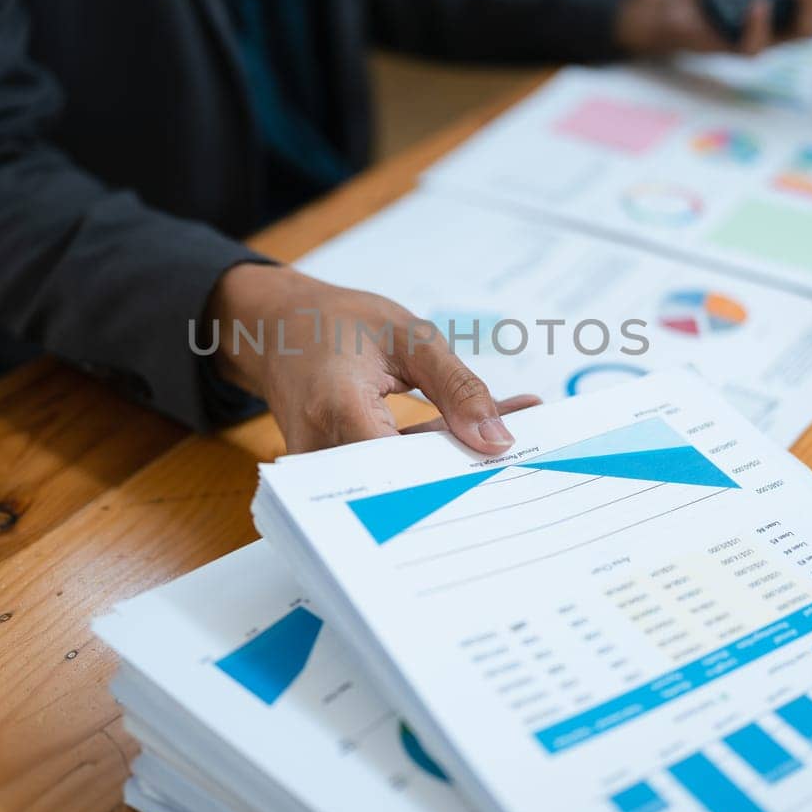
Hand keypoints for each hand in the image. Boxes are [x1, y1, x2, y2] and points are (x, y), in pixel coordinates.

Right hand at [205, 263, 539, 453]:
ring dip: (460, 459)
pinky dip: (438, 455)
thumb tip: (498, 441)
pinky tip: (484, 432)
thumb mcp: (408, 334)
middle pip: (408, 487)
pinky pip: (397, 473)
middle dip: (472, 474)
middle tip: (534, 459)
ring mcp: (326, 472)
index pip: (405, 466)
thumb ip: (457, 385)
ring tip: (522, 432)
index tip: (512, 471)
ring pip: (406, 483)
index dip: (461, 476)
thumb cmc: (336, 323)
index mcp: (338, 407)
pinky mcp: (339, 476)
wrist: (277, 331)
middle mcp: (324, 452)